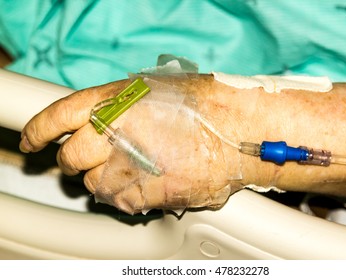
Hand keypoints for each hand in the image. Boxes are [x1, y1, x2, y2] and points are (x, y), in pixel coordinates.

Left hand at [20, 77, 239, 213]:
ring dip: (105, 180)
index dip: (40, 130)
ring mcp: (129, 166)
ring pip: (93, 185)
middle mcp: (116, 133)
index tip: (34, 141)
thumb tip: (104, 120)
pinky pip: (119, 202)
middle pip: (70, 158)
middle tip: (90, 160)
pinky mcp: (146, 195)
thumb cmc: (206, 104)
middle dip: (76, 161)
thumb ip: (121, 105)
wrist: (240, 131)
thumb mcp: (155, 89)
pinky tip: (146, 184)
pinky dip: (126, 196)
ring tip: (131, 170)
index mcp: (115, 100)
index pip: (58, 116)